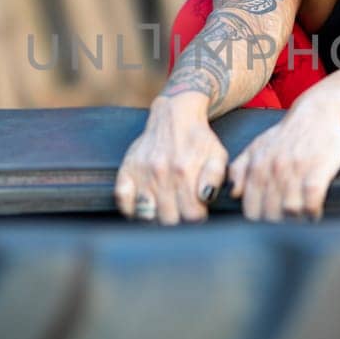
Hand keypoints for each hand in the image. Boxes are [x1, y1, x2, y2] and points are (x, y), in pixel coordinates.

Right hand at [114, 96, 228, 224]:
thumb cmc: (198, 140)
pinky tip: (144, 207)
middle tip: (182, 212)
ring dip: (157, 220)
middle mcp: (161, 174)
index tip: (197, 213)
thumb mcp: (217, 155)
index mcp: (185, 172)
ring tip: (165, 211)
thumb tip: (206, 197)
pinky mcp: (127, 170)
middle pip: (169, 221)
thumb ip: (215, 178)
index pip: (192, 217)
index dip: (197, 219)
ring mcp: (142, 173)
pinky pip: (122, 201)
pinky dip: (131, 210)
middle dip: (179, 222)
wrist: (174, 116)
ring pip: (146, 216)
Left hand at [227, 95, 339, 221]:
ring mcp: (295, 170)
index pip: (251, 210)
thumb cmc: (285, 135)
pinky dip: (313, 212)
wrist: (316, 113)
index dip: (259, 224)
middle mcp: (273, 169)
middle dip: (279, 226)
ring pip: (290, 211)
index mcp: (256, 168)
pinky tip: (315, 212)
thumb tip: (233, 194)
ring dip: (297, 221)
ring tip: (301, 221)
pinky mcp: (318, 169)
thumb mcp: (256, 147)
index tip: (269, 226)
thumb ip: (239, 170)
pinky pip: (312, 201)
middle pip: (270, 215)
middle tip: (287, 228)